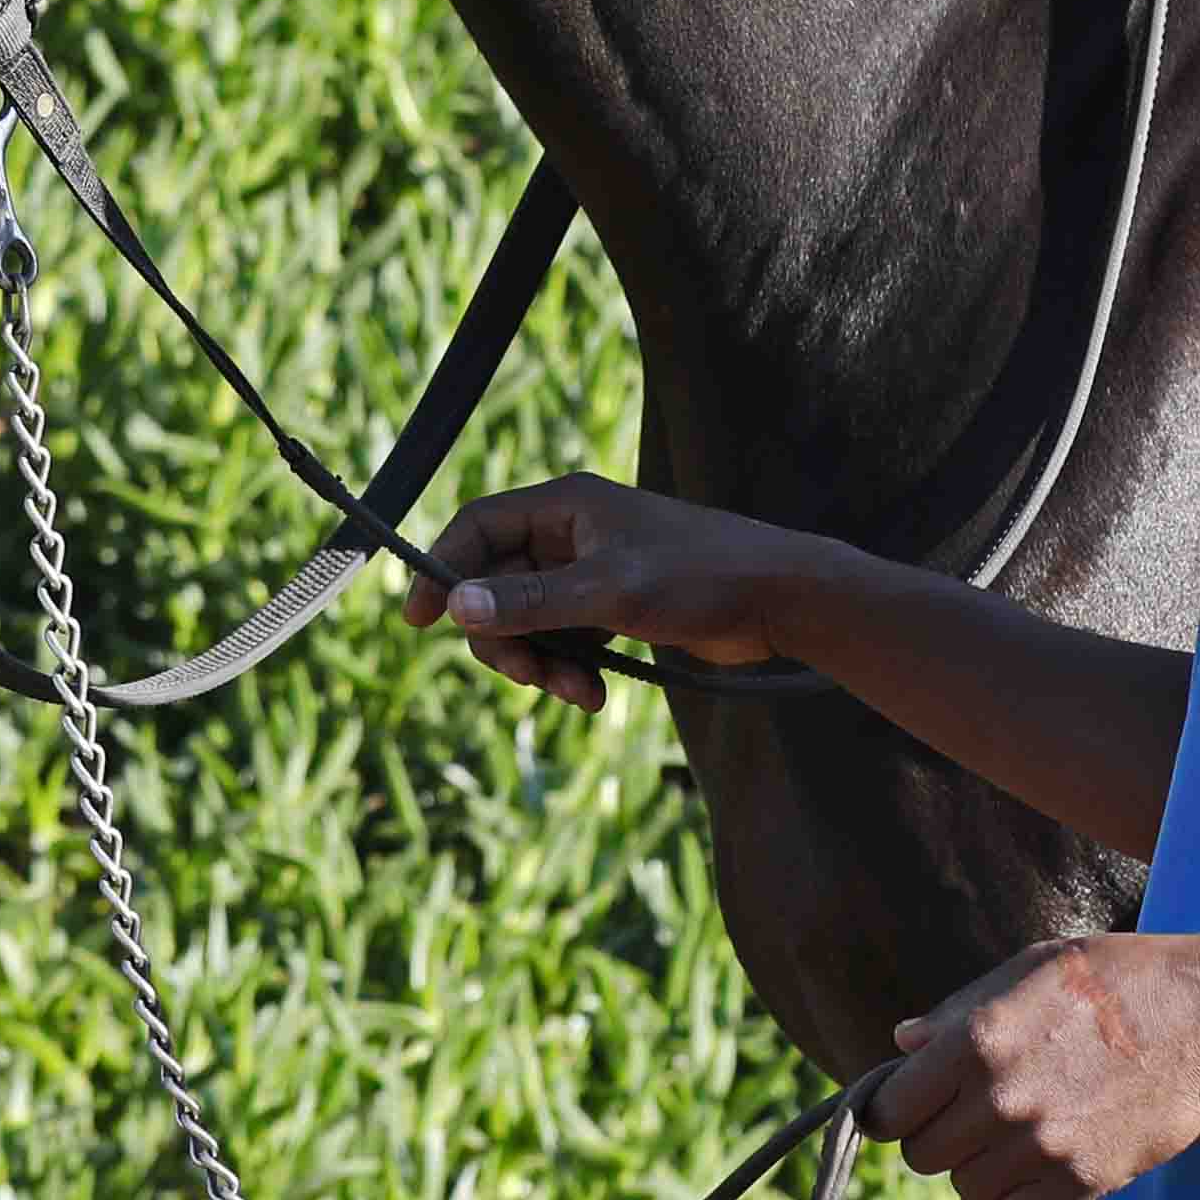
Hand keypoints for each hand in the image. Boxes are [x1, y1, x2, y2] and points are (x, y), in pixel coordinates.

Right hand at [400, 474, 808, 712]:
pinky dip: (569, 668)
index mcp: (566, 505)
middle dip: (504, 635)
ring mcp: (592, 572)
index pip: (478, 527)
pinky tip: (594, 695)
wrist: (781, 600)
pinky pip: (564, 639)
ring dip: (540, 660)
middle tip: (526, 676)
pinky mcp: (614, 607)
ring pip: (530, 619)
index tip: (418, 619)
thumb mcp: (610, 592)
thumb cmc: (701, 577)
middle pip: (497, 583)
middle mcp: (572, 533)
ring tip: (576, 692)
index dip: (442, 568)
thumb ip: (532, 601)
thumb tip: (455, 608)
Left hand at [865, 933, 1199, 1199]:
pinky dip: (1023, 1197)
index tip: (910, 1107)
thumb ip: (958, 1011)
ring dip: (982, 1166)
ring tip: (1015, 1132)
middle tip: (969, 1115)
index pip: (891, 1109)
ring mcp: (1044, 1144)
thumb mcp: (1028, 969)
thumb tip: (903, 1041)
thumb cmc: (1117, 978)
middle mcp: (1000, 1099)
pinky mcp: (1088, 1179)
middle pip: (924, 1155)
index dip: (893, 1110)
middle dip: (938, 1137)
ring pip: (970, 1187)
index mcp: (975, 1041)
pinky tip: (1043, 1163)